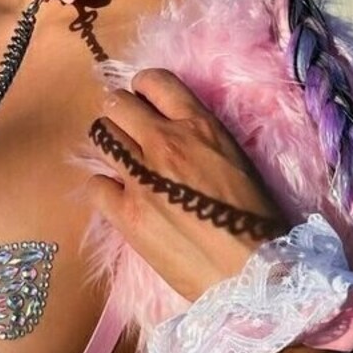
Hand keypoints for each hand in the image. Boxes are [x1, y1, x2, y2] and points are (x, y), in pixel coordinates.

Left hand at [85, 68, 291, 301]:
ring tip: (123, 163)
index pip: (154, 80)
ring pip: (101, 136)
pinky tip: (120, 199)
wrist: (251, 272)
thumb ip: (201, 139)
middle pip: (117, 103)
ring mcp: (139, 176)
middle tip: (129, 134)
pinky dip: (105, 189)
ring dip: (110, 145)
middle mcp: (164, 142)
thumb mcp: (236, 159)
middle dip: (121, 114)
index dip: (143, 88)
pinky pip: (95, 184)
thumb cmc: (256, 219)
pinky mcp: (125, 213)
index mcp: (198, 125)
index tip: (144, 103)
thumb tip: (176, 133)